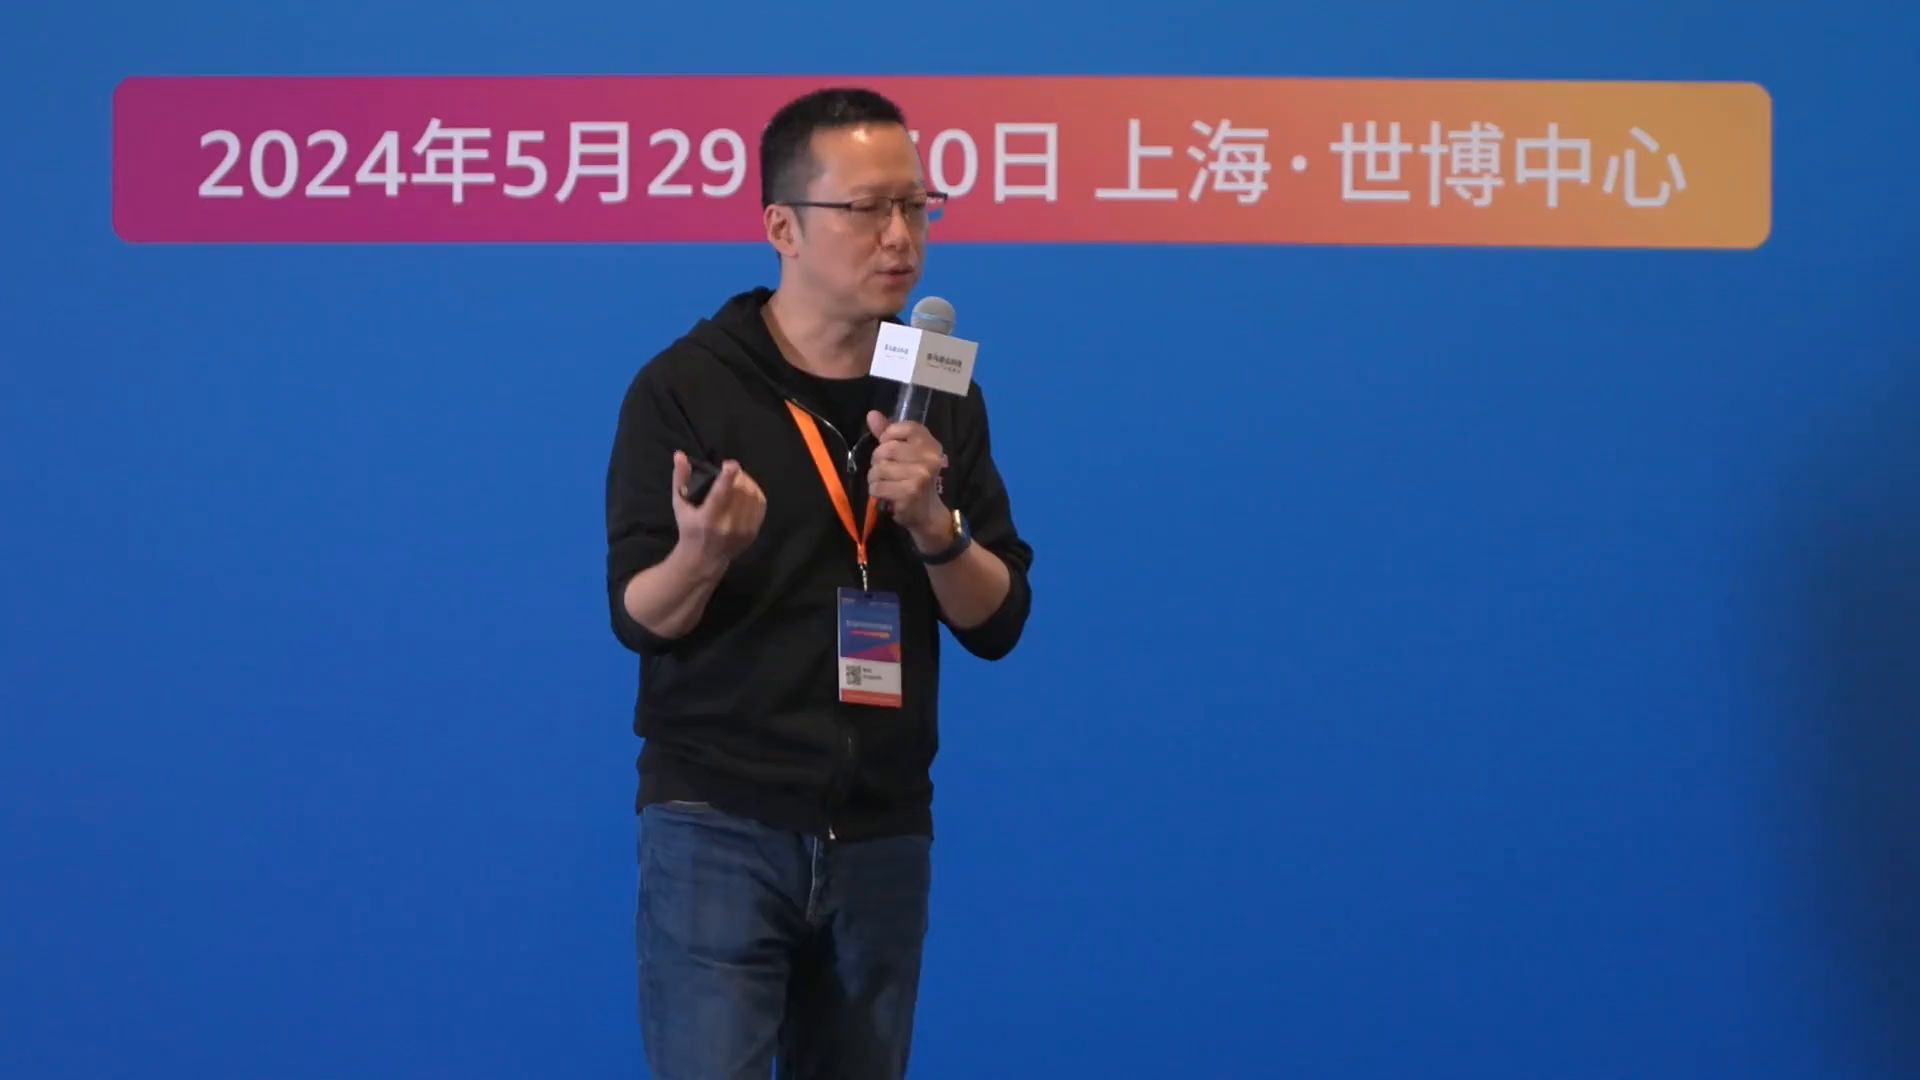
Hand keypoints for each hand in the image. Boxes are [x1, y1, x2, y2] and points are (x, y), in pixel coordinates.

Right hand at [671, 451, 765, 570]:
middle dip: (738, 476)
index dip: (728, 476)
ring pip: (753, 496)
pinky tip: (748, 490)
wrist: (704, 559)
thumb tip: (680, 454)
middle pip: (740, 492)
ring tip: (739, 479)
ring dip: (748, 482)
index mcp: (707, 518)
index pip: (720, 494)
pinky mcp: (753, 532)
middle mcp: (727, 525)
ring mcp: (742, 530)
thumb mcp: (680, 504)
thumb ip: (680, 478)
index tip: (730, 464)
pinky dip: (755, 493)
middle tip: (731, 472)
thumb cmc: (689, 528)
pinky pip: (760, 505)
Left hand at [866, 410, 948, 544]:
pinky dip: (876, 491)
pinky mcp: (909, 493)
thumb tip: (871, 414)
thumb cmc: (914, 479)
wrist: (927, 512)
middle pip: (887, 449)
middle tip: (884, 470)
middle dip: (877, 460)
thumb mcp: (905, 453)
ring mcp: (920, 475)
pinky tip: (886, 494)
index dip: (888, 436)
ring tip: (885, 483)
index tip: (888, 446)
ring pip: (879, 469)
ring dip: (875, 478)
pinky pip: (878, 487)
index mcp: (930, 444)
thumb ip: (888, 433)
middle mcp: (929, 458)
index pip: (905, 427)